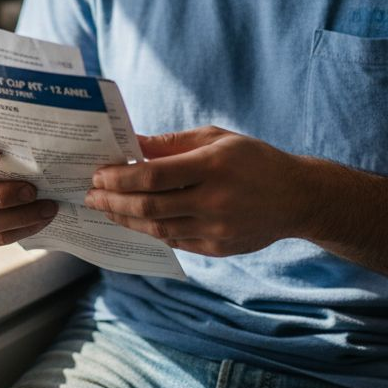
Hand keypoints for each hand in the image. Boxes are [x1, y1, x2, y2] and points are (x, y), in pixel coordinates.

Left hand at [83, 126, 318, 256]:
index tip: (98, 174)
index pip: (153, 176)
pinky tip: (135, 220)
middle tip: (91, 195)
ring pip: (157, 229)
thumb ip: (171, 144)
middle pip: (149, 206)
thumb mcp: (216, 138)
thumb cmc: (253, 160)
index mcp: (212, 166)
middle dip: (112, 201)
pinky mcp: (218, 248)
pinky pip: (174, 241)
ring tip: (106, 209)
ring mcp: (216, 229)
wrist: (297, 198)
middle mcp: (214, 201)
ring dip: (125, 219)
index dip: (119, 177)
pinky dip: (151, 230)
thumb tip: (131, 145)